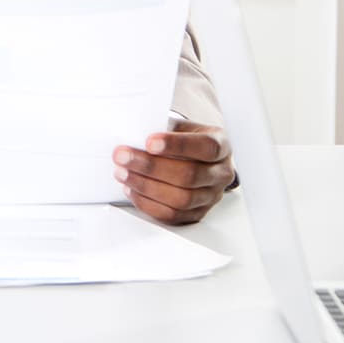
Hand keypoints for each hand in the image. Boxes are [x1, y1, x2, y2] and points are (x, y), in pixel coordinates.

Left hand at [112, 120, 233, 224]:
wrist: (194, 155)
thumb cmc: (185, 138)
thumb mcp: (179, 126)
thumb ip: (162, 128)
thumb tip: (134, 134)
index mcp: (221, 145)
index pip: (205, 147)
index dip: (177, 145)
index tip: (149, 142)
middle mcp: (221, 173)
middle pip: (189, 176)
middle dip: (151, 167)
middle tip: (123, 156)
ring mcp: (211, 196)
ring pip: (181, 199)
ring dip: (145, 186)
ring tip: (123, 173)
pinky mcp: (197, 214)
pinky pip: (172, 215)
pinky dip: (148, 203)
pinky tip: (132, 189)